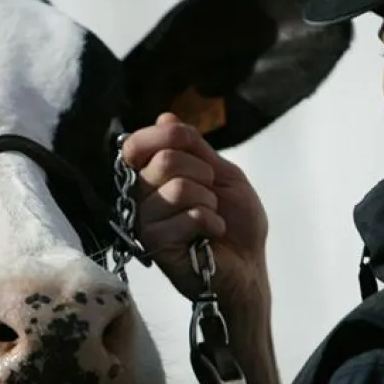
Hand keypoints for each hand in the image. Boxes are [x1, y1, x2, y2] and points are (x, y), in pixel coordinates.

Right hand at [121, 113, 268, 304]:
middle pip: (163, 161)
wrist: (248, 265)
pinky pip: (187, 217)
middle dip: (202, 172)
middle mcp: (140, 198)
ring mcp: (145, 223)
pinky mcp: (155, 246)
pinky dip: (211, 222)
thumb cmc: (235, 222)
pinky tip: (210, 235)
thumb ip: (194, 147)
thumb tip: (164, 118)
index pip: (135, 145)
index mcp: (150, 177)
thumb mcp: (222, 173)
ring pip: (176, 189)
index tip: (190, 145)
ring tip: (211, 216)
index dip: (164, 136)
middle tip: (211, 192)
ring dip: (208, 201)